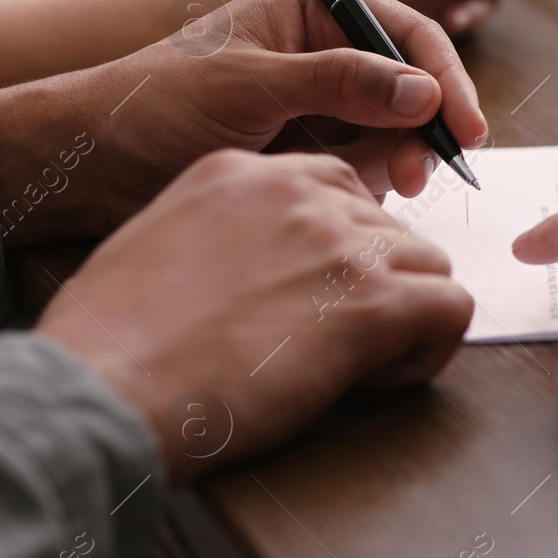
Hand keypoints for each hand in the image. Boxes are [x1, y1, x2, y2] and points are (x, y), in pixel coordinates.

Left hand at [0, 0, 487, 245]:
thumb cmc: (152, 101)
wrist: (90, 161)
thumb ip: (339, 83)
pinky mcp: (306, 147)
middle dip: (420, 128)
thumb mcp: (248, 85)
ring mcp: (317, 100)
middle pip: (408, 83)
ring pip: (391, 130)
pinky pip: (361, 163)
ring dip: (394, 160)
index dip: (444, 78)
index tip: (465, 129)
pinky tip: (344, 194)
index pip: (402, 31)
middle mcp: (322, 46)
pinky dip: (364, 182)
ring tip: (379, 188)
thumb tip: (424, 91)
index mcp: (308, 3)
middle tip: (416, 177)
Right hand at [35, 150, 472, 483]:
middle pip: (388, 224)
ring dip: (406, 315)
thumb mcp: (154, 249)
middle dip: (375, 283)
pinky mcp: (374, 304)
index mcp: (239, 172)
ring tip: (355, 366)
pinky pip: (452, 309)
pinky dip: (428, 350)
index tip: (314, 294)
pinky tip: (377, 379)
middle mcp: (299, 194)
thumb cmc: (106, 343)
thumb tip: (244, 277)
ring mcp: (342, 243)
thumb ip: (215, 239)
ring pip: (430, 263)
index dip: (338, 245)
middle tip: (332, 340)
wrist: (105, 385)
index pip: (334, 184)